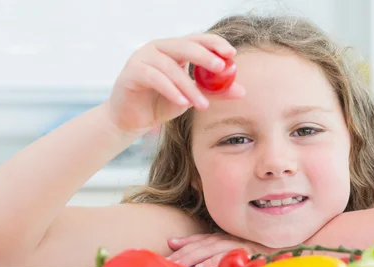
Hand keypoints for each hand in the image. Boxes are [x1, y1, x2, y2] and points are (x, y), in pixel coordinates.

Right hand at [105, 34, 245, 133]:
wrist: (132, 119)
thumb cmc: (162, 104)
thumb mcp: (192, 97)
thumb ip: (214, 92)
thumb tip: (242, 91)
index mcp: (174, 49)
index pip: (197, 40)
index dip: (214, 43)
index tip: (231, 53)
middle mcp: (158, 48)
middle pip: (184, 46)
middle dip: (204, 56)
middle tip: (220, 67)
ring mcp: (143, 57)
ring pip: (170, 67)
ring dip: (189, 87)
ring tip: (203, 104)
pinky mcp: (131, 72)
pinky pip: (154, 78)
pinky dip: (170, 90)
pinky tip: (183, 103)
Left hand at [166, 233, 272, 266]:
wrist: (293, 250)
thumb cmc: (268, 252)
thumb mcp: (244, 250)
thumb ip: (220, 250)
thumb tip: (189, 254)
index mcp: (229, 237)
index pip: (204, 238)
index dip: (187, 241)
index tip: (170, 244)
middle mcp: (232, 238)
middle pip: (202, 244)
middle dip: (183, 253)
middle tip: (166, 262)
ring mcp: (240, 244)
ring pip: (211, 249)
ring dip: (192, 257)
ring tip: (177, 265)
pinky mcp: (249, 253)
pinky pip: (228, 257)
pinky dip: (214, 261)